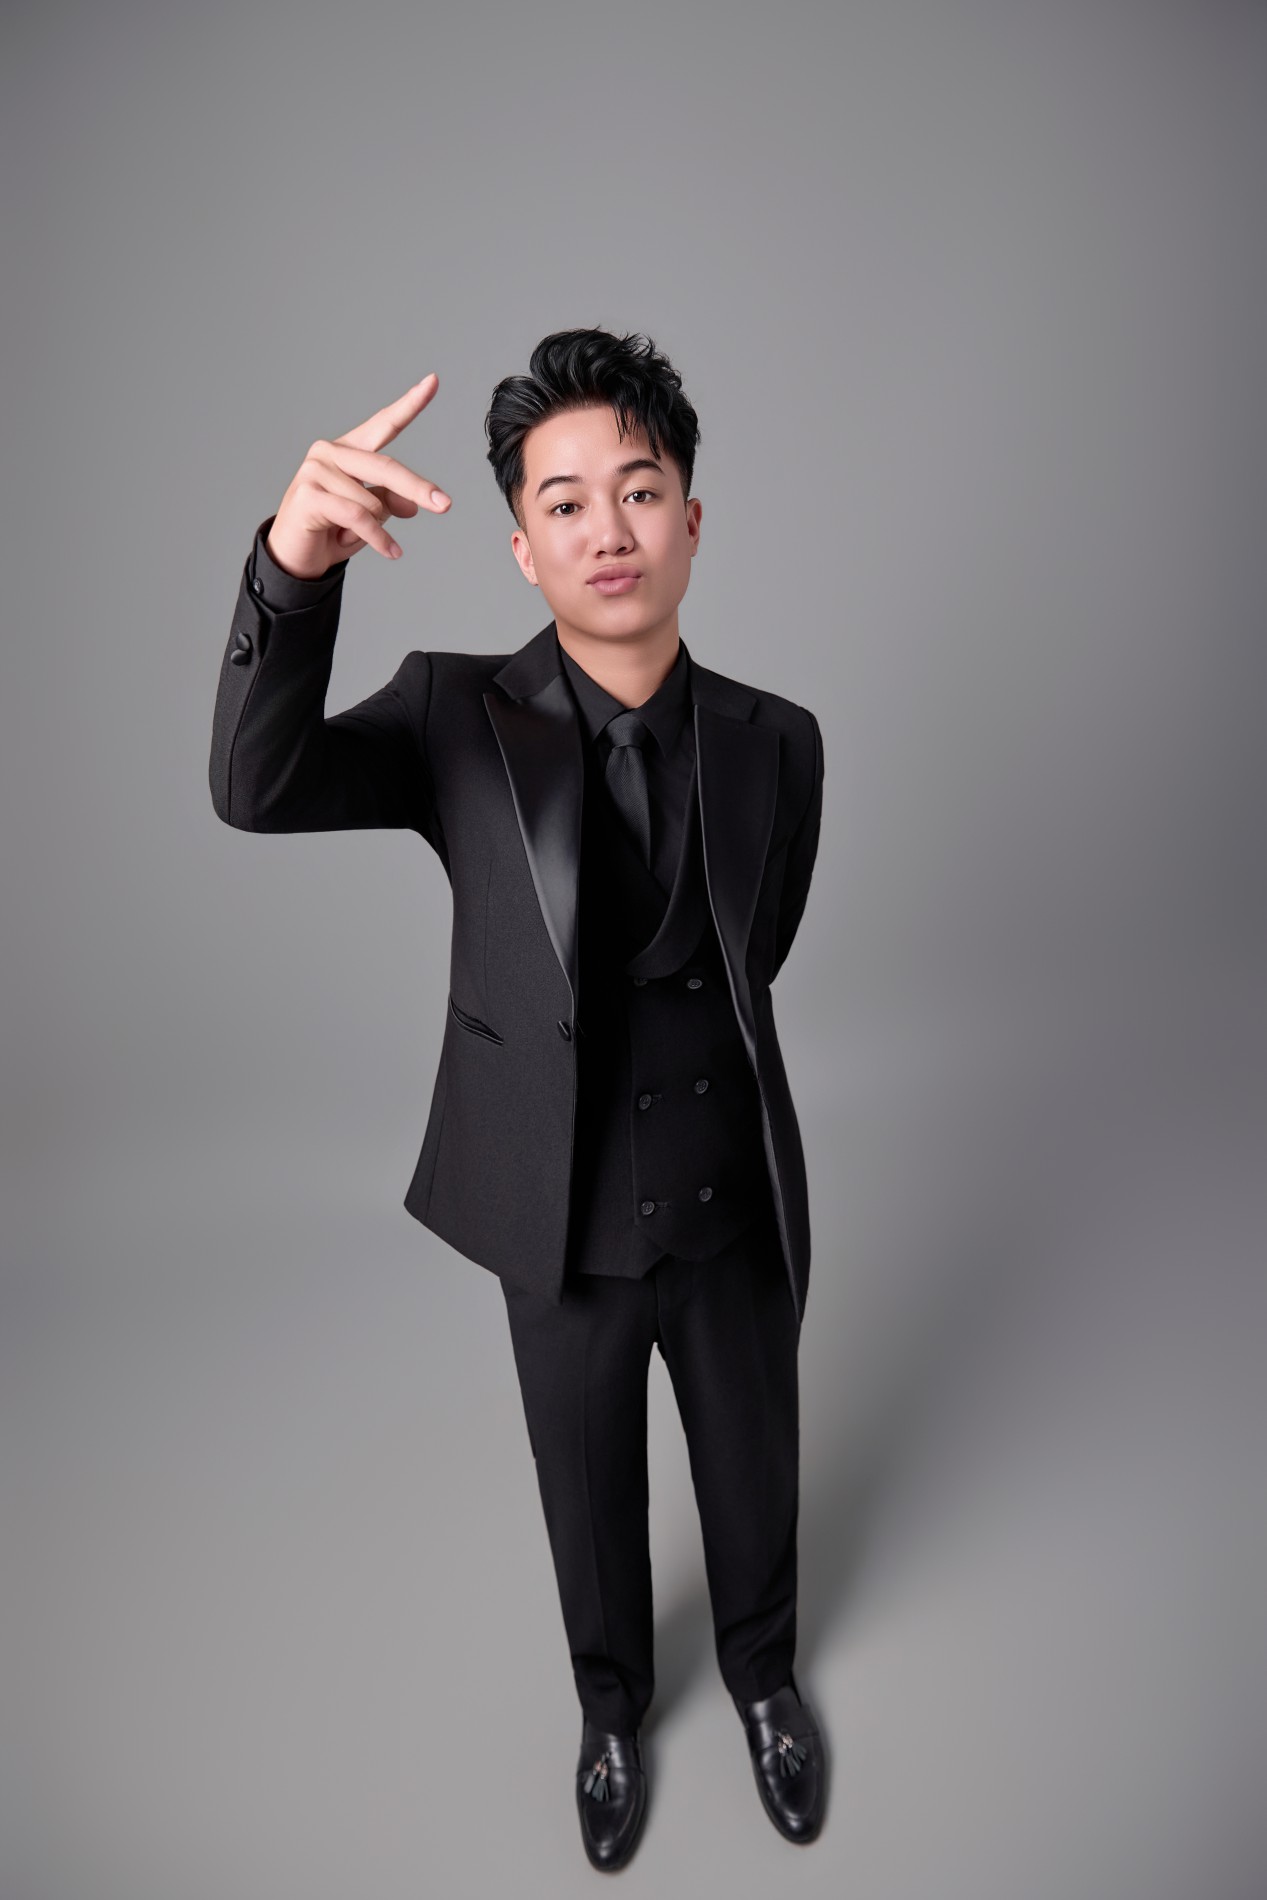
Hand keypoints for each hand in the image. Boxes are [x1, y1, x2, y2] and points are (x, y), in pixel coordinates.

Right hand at [264, 372, 451, 579]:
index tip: (434, 381)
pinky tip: (391, 552)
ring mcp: (316, 470)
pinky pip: (359, 518)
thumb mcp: (372, 514)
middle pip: (387, 468)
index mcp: (348, 449)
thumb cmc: (333, 529)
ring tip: (353, 536)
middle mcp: (329, 452)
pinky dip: (378, 539)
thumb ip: (390, 500)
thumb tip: (412, 504)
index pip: (384, 423)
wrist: (296, 556)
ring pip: (373, 503)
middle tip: (445, 505)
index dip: (410, 404)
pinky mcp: (308, 494)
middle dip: (418, 490)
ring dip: (376, 529)